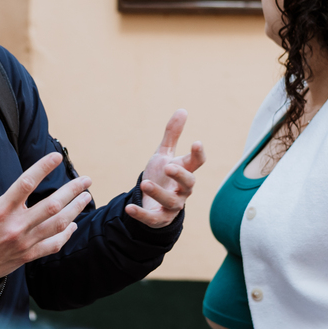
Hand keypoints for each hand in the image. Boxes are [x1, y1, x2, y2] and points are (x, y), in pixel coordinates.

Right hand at [0, 153, 92, 284]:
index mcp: (1, 210)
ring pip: (57, 225)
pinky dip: (66, 235)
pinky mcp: (28, 255)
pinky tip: (73, 225)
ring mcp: (25, 242)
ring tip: (86, 197)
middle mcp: (16, 226)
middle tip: (86, 180)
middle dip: (72, 190)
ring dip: (75, 210)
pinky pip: (53, 245)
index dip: (43, 168)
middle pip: (52, 205)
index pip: (26, 184)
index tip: (57, 157)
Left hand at [126, 109, 206, 228]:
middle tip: (168, 166)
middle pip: (188, 183)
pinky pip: (152, 218)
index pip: (196, 162)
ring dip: (158, 192)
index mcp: (185, 171)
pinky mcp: (159, 219)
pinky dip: (141, 214)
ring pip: (170, 201)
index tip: (196, 143)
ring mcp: (172, 206)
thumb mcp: (164, 154)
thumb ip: (172, 134)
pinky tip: (130, 208)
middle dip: (179, 175)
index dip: (197, 153)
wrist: (151, 201)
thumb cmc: (161, 175)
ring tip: (144, 183)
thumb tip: (183, 110)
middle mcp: (182, 190)